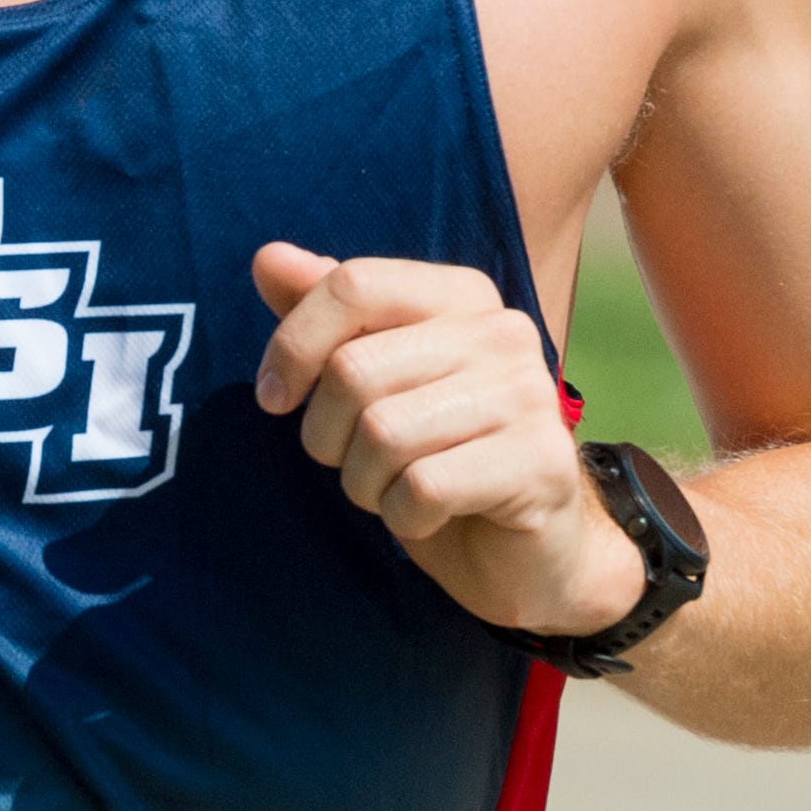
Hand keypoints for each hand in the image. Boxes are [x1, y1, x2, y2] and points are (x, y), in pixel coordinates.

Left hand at [252, 245, 644, 640]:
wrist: (522, 551)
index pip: (353, 284)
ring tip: (392, 489)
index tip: (274, 396)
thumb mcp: (370, 382)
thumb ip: (326, 316)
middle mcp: (502, 331)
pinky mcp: (541, 464)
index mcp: (461, 295)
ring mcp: (529, 396)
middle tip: (350, 461)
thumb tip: (269, 259)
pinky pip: (422, 488)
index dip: (293, 344)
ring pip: (383, 434)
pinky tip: (426, 516)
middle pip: (354, 368)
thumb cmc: (434, 455)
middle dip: (325, 433)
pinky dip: (402, 516)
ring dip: (364, 482)